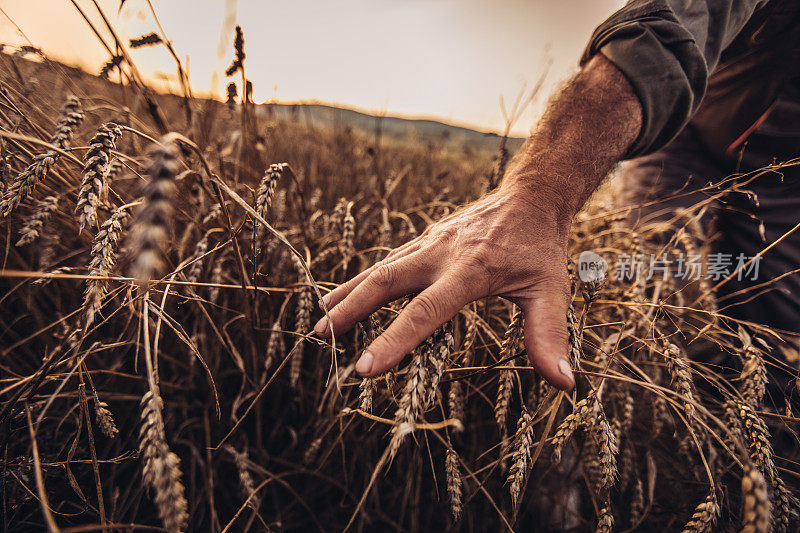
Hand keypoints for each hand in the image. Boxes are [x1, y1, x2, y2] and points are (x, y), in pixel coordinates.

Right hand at [313, 181, 575, 389]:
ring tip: (321, 320)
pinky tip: (347, 294)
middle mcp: (441, 254)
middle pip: (386, 283)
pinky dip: (364, 280)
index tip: (364, 368)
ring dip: (349, 294)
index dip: (393, 341)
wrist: (531, 196)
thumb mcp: (551, 291)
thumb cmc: (540, 247)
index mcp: (469, 271)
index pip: (424, 312)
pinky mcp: (426, 239)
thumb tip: (563, 384)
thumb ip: (549, 336)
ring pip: (380, 269)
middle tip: (322, 337)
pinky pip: (389, 261)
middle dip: (352, 311)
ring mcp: (430, 243)